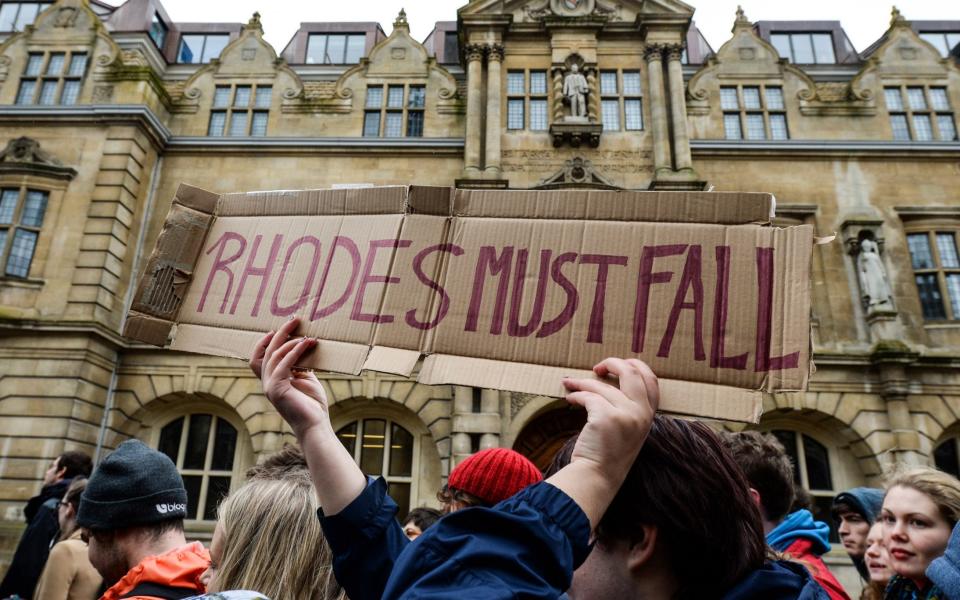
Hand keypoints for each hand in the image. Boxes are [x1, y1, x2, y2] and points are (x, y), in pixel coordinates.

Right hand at [251, 318, 329, 439]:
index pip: (258, 357)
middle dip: (280, 333)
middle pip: (266, 352)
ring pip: (274, 356)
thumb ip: (300, 366)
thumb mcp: (306, 380)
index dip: (264, 342)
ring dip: (291, 342)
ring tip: (307, 335)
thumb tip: (304, 347)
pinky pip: (283, 364)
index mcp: (271, 380)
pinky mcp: (277, 389)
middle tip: (295, 320)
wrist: (315, 425)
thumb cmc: (312, 404)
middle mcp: (267, 382)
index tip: (279, 329)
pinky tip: (306, 344)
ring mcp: (269, 386)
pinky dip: (295, 352)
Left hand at [561, 358, 658, 483]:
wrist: (597, 476)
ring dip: (582, 382)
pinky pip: (588, 396)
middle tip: (597, 367)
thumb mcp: (629, 429)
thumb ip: (629, 408)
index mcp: (649, 415)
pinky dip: (576, 395)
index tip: (619, 364)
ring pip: (602, 385)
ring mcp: (626, 415)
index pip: (652, 380)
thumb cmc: (608, 453)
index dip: (636, 366)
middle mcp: (642, 413)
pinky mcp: (607, 417)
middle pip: (632, 372)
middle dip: (613, 363)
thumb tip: (609, 378)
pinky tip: (569, 399)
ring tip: (570, 384)